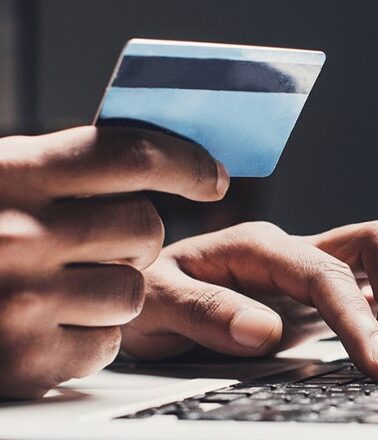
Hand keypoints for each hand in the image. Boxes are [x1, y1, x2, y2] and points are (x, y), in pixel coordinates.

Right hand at [0, 126, 228, 398]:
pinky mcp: (25, 360)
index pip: (131, 154)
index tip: (213, 177)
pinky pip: (109, 343)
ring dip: (115, 291)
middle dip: (136, 238)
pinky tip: (49, 325)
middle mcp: (19, 235)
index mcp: (12, 173)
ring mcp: (22, 302)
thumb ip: (64, 169)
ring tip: (62, 287)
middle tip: (98, 243)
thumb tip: (156, 158)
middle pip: (146, 228)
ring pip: (135, 291)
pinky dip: (90, 336)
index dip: (185, 164)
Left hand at [122, 221, 377, 380]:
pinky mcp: (335, 297)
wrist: (151, 296)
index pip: (327, 273)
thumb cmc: (151, 297)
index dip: (361, 316)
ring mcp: (322, 270)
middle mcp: (300, 250)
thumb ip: (204, 311)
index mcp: (261, 247)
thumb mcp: (157, 304)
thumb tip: (265, 330)